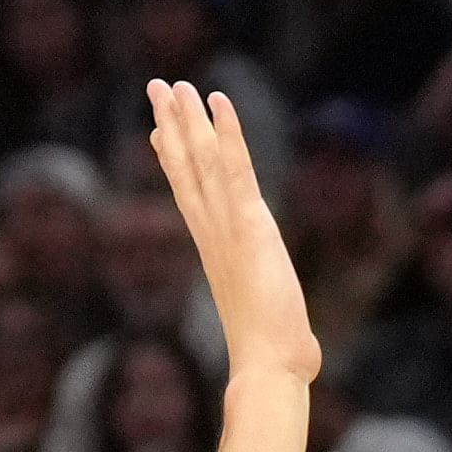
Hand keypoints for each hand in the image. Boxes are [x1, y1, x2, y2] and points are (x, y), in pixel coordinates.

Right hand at [145, 80, 318, 387]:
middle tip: (157, 89)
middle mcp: (213, 234)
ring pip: (202, 162)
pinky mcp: (249, 224)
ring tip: (174, 84)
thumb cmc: (273, 356)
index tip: (162, 134)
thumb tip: (295, 345)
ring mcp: (227, 227)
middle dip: (172, 127)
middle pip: (186, 169)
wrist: (269, 367)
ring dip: (187, 120)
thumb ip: (272, 316)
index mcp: (216, 252)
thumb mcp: (270, 322)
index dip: (176, 162)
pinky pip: (235, 168)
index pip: (191, 197)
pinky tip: (217, 101)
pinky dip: (227, 132)